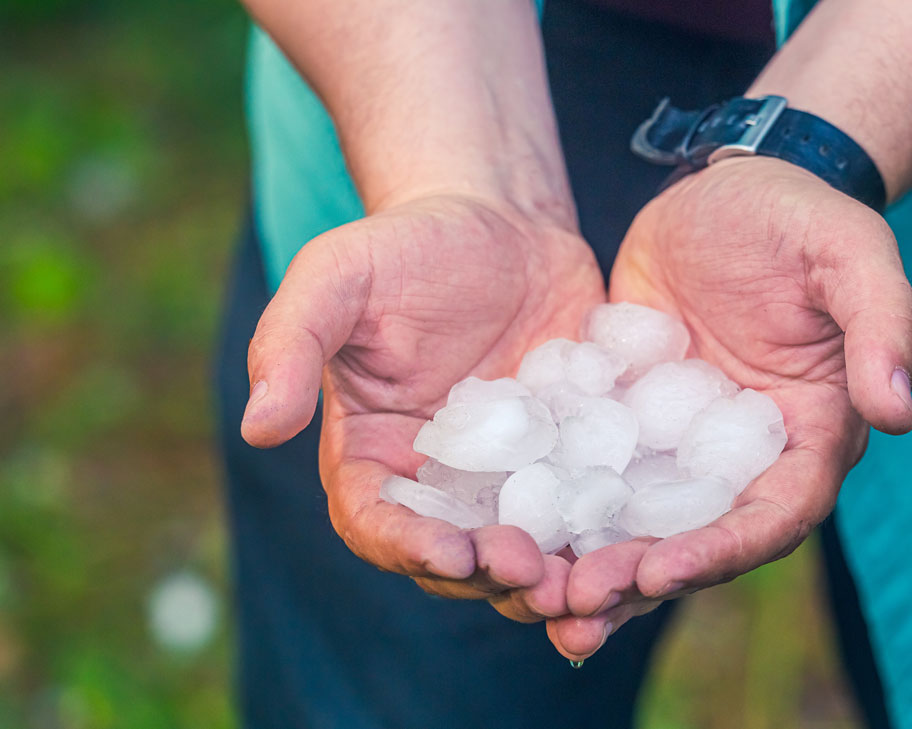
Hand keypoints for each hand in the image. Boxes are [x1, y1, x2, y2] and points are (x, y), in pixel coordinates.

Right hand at [240, 193, 603, 622]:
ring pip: (527, 548)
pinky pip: (587, 507)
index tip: (450, 552)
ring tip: (589, 580)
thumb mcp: (338, 276)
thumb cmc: (407, 244)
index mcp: (374, 455)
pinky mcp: (570, 460)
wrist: (502, 222)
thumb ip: (290, 343)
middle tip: (535, 575)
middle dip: (492, 576)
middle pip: (459, 555)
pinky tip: (640, 539)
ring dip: (554, 575)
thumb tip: (256, 428)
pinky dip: (607, 533)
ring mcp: (511, 477)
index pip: (377, 522)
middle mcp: (440, 482)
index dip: (408, 546)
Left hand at [548, 157, 911, 659]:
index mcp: (809, 434)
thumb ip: (882, 326)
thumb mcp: (848, 254)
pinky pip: (595, 468)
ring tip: (539, 593)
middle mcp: (744, 455)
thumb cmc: (798, 217)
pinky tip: (509, 525)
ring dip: (596, 561)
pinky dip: (561, 504)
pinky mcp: (629, 417)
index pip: (776, 513)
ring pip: (641, 518)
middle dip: (643, 575)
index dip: (724, 549)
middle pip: (699, 535)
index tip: (662, 571)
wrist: (725, 190)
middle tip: (578, 605)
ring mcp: (681, 441)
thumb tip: (899, 412)